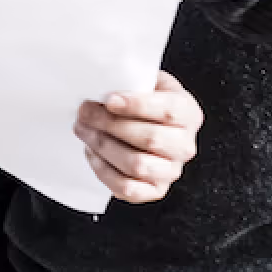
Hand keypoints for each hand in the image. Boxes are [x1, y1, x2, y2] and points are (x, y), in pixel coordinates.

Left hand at [73, 69, 202, 202]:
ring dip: (103, 146)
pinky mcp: (154, 190)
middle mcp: (185, 146)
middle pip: (149, 139)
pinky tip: (91, 151)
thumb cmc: (148, 99)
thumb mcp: (149, 81)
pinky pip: (127, 189)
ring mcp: (171, 171)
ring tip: (83, 129)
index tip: (109, 100)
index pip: (167, 111)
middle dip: (110, 124)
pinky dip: (104, 171)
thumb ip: (134, 81)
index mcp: (188, 113)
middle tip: (85, 112)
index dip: (136, 106)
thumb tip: (103, 85)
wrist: (153, 122)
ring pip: (137, 165)